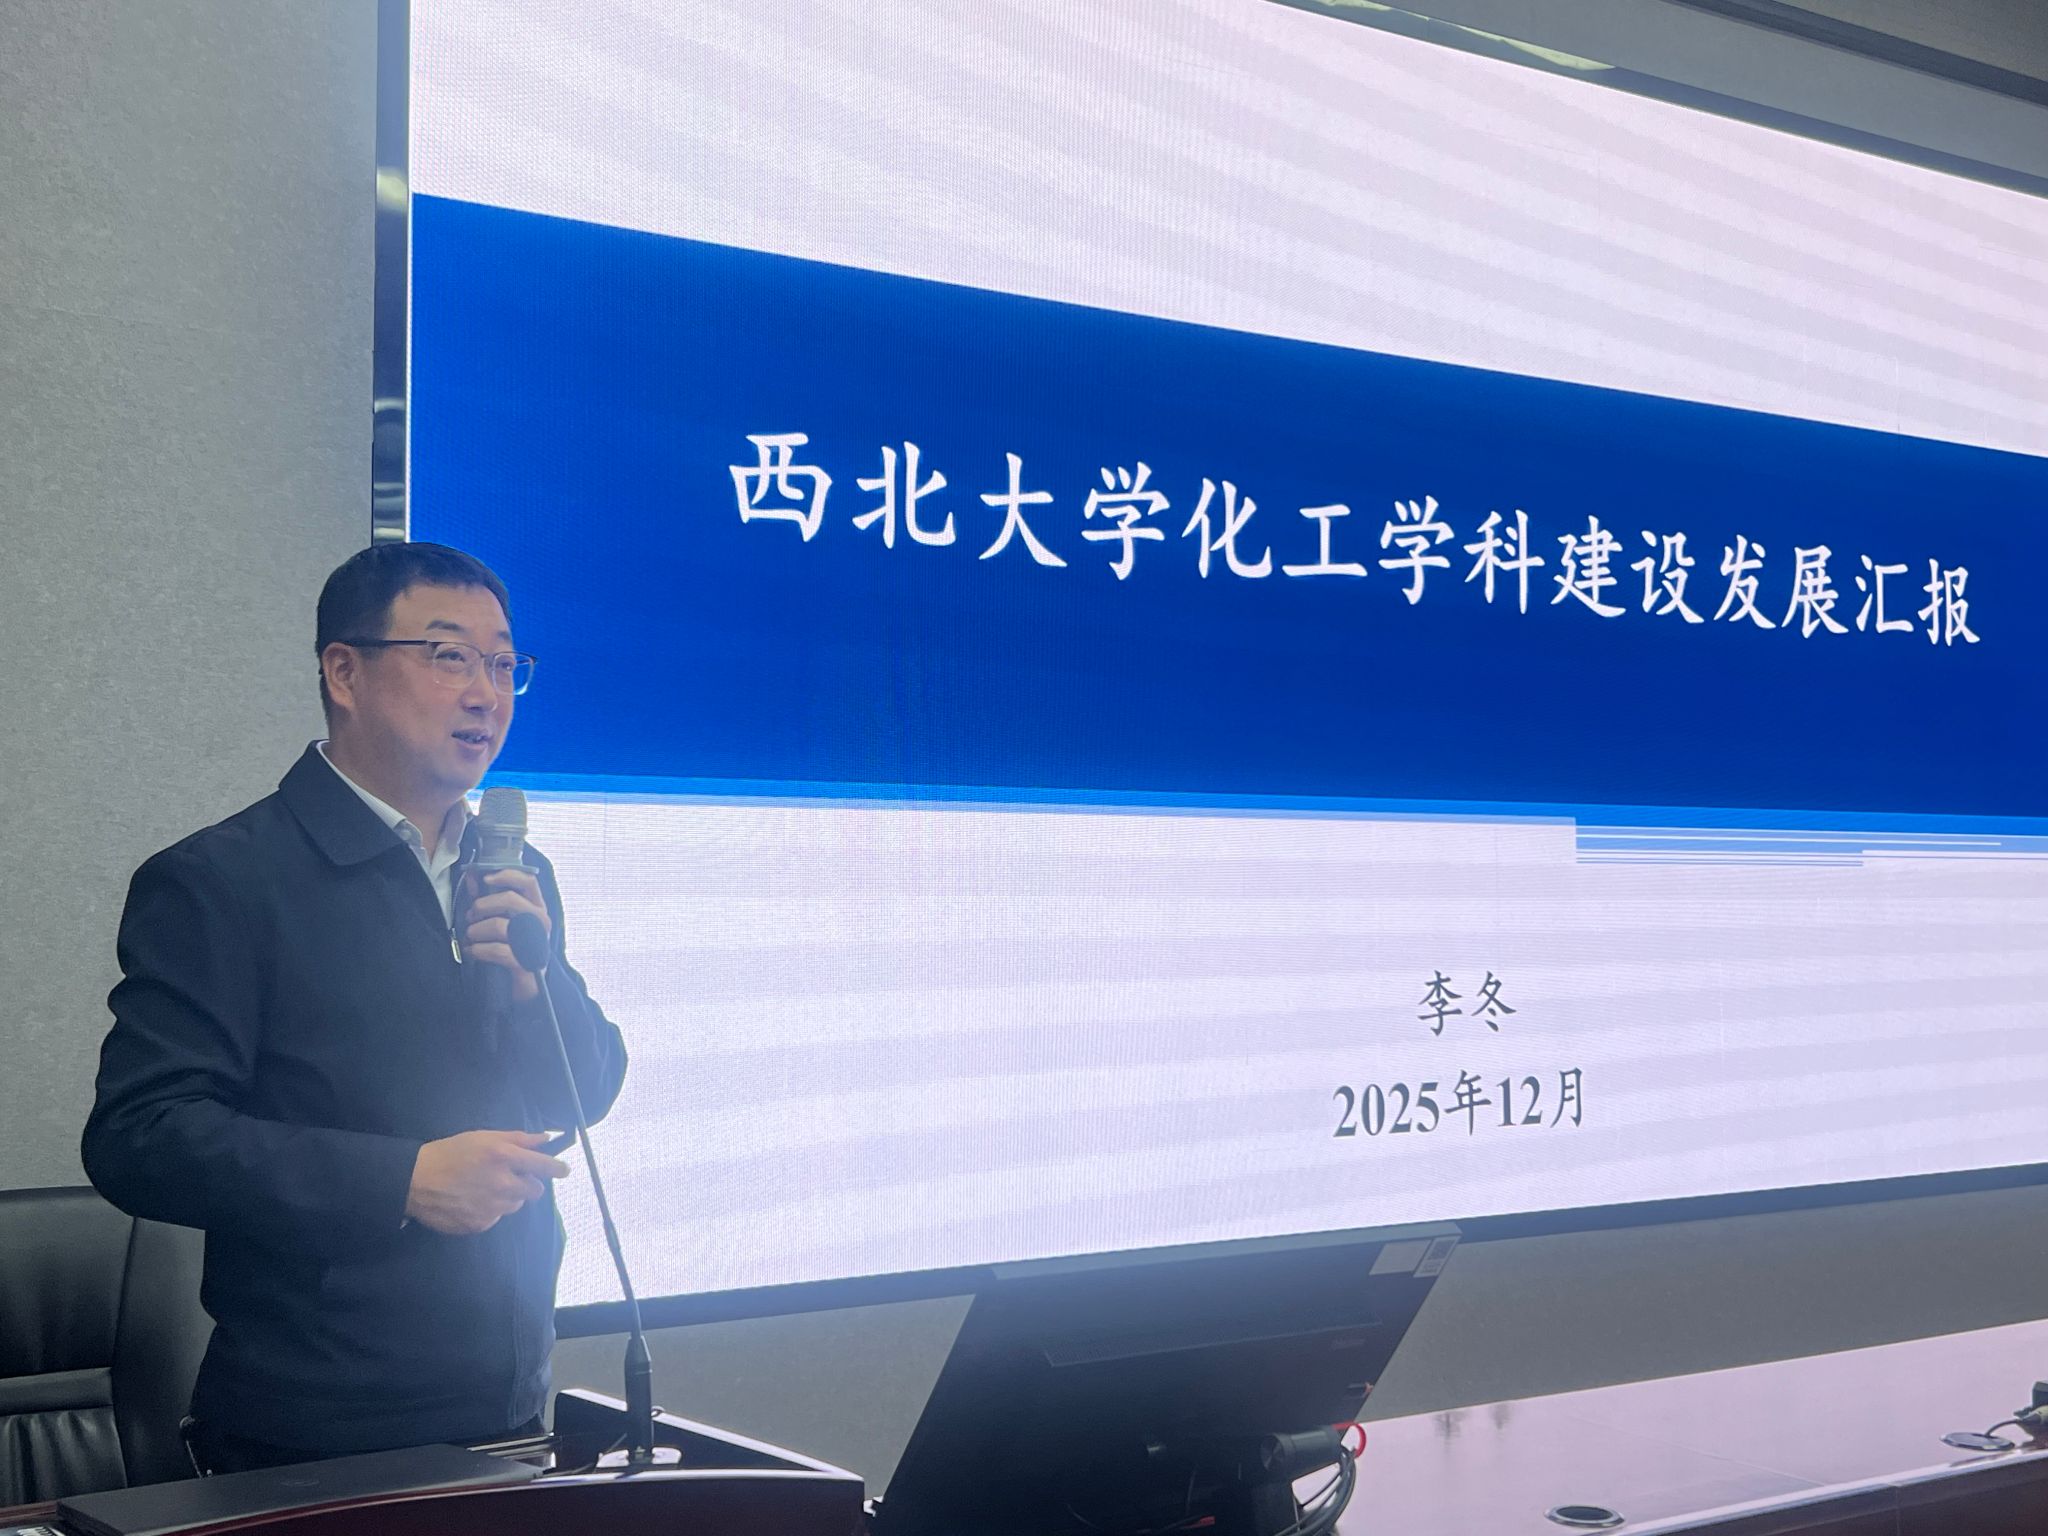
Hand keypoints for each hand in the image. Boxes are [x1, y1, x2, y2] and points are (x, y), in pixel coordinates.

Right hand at [405, 1130, 568, 1235]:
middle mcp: (502, 1184)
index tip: (564, 1170)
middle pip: (535, 1190)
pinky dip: (490, 1209)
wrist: (415, 1181)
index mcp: (504, 1157)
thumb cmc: (450, 1153)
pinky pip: (496, 1217)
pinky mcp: (480, 1224)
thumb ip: (518, 1139)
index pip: (544, 1166)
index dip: (557, 1168)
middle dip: (528, 1183)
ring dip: (509, 1196)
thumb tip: (546, 1139)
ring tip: (485, 1187)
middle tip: (511, 1177)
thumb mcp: (483, 1137)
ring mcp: (492, 1207)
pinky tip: (472, 1200)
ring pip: (515, 1204)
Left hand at [462, 868, 551, 1002]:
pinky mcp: (526, 965)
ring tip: (470, 938)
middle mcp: (540, 923)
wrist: (522, 989)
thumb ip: (487, 899)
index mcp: (536, 908)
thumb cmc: (510, 950)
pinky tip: (472, 952)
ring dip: (476, 931)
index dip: (506, 874)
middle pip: (511, 899)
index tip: (485, 878)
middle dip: (482, 906)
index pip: (528, 880)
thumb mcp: (500, 921)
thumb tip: (472, 877)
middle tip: (470, 916)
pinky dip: (478, 950)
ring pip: (499, 925)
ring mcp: (536, 944)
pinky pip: (497, 951)